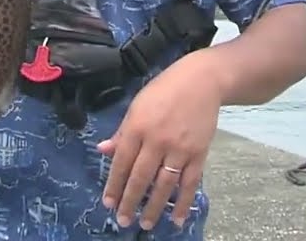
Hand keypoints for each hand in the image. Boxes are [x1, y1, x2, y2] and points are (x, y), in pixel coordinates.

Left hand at [96, 52, 221, 230]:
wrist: (202, 81)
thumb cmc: (164, 90)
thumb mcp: (137, 105)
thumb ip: (122, 131)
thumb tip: (103, 150)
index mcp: (138, 127)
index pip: (121, 162)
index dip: (114, 185)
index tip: (108, 204)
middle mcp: (157, 141)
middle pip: (140, 178)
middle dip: (130, 201)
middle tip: (123, 221)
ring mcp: (179, 149)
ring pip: (164, 185)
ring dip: (153, 207)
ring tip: (145, 224)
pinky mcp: (198, 154)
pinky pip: (189, 183)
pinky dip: (182, 202)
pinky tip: (176, 218)